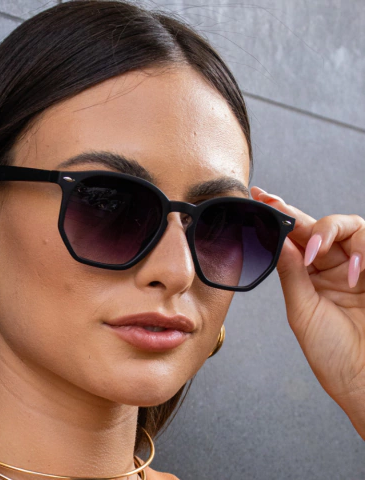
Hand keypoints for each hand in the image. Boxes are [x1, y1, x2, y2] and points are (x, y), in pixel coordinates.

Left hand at [251, 186, 364, 439]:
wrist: (364, 380)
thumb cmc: (333, 352)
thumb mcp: (303, 308)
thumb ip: (292, 272)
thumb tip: (276, 238)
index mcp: (310, 276)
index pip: (294, 238)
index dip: (279, 216)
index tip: (259, 198)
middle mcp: (334, 267)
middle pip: (318, 225)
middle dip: (297, 214)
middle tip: (274, 205)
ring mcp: (360, 267)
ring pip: (349, 226)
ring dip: (331, 234)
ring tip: (319, 257)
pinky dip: (361, 251)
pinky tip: (353, 272)